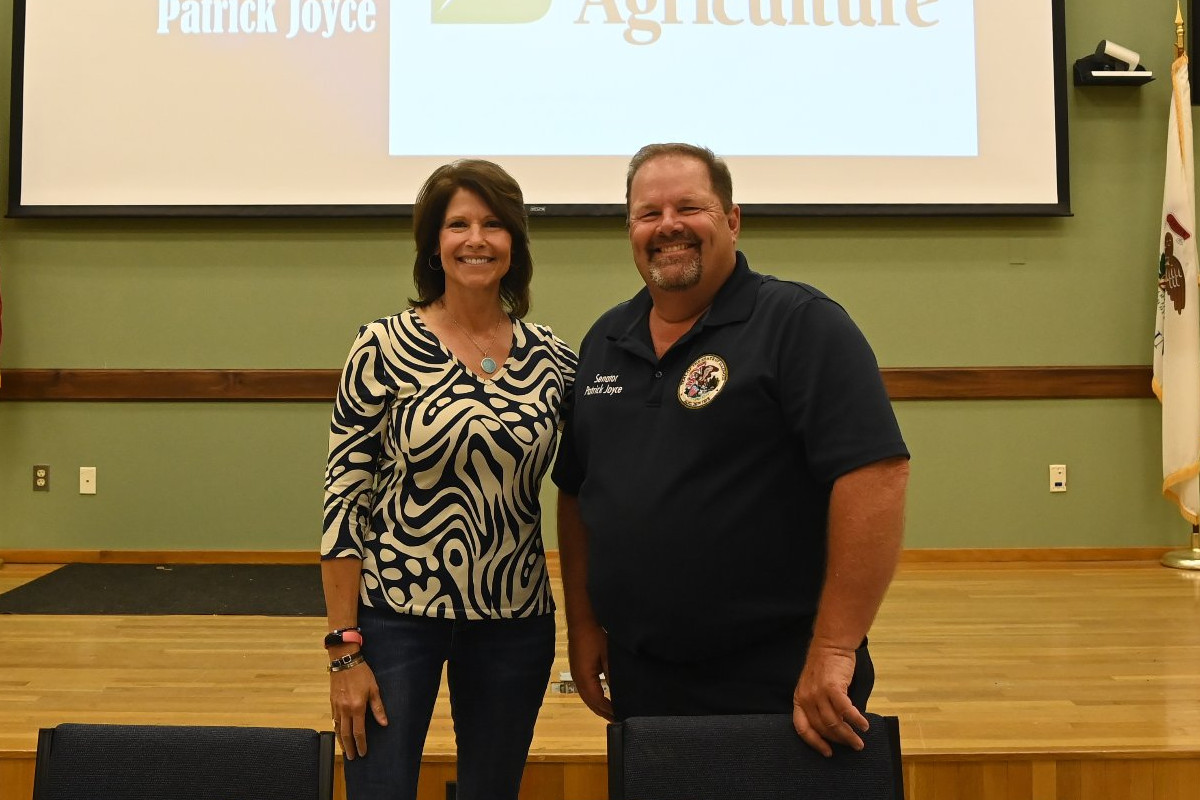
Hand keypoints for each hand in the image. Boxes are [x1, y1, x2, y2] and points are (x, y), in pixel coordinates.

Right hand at [330, 662, 386, 759]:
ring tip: (344, 749)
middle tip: (352, 757)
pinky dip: (336, 729)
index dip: (361, 743)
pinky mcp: (332, 702)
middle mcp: (345, 709)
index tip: (363, 752)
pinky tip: (338, 732)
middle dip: (349, 747)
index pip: (359, 731)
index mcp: (357, 707)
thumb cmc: (361, 673)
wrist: (344, 661)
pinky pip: (333, 720)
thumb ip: (378, 708)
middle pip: (346, 734)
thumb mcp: (374, 689)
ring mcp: (337, 707)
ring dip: (341, 741)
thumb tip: (384, 723)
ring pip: (338, 728)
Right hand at [568, 620, 612, 720]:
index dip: (609, 710)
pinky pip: (586, 689)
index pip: (597, 701)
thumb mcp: (608, 655)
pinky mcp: (577, 668)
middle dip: (603, 712)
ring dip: (598, 705)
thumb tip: (619, 692)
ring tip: (611, 712)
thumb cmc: (596, 635)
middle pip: (590, 702)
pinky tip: (603, 697)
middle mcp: (578, 678)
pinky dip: (595, 696)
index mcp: (584, 677)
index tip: (621, 718)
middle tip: (617, 720)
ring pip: (587, 696)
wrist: (582, 620)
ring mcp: (576, 673)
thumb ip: (612, 675)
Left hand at [791, 639, 868, 756]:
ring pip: (834, 723)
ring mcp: (818, 693)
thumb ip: (818, 706)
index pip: (803, 728)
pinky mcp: (833, 687)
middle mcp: (806, 698)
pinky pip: (845, 710)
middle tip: (853, 746)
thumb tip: (834, 728)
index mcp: (799, 700)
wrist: (831, 645)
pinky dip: (856, 720)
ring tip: (859, 741)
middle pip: (822, 728)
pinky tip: (864, 725)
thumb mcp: (812, 687)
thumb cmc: (825, 667)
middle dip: (838, 740)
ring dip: (848, 735)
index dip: (815, 743)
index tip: (827, 753)